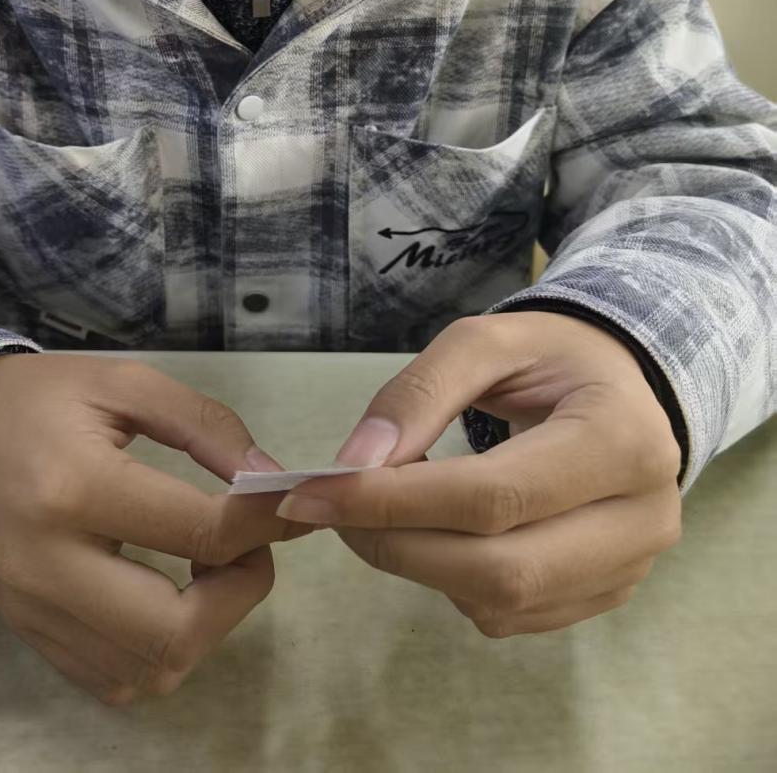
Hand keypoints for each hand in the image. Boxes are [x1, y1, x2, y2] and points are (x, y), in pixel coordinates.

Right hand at [0, 353, 305, 702]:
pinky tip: (168, 595)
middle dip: (239, 594)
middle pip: (175, 629)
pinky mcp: (31, 636)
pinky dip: (161, 651)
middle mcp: (48, 566)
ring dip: (207, 628)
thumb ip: (205, 424)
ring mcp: (35, 612)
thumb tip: (270, 479)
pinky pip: (116, 679)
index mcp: (75, 487)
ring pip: (150, 668)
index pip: (198, 532)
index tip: (293, 501)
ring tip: (211, 569)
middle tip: (248, 547)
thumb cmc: (41, 399)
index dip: (267, 520)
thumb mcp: (125, 382)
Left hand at [277, 313, 682, 637]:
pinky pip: (512, 616)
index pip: (495, 496)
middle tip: (331, 511)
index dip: (395, 503)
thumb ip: (420, 392)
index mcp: (621, 438)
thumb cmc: (552, 358)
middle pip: (501, 569)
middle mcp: (643, 516)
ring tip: (386, 510)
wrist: (622, 387)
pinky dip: (453, 581)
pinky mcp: (607, 595)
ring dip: (419, 565)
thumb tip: (355, 465)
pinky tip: (439, 531)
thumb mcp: (488, 341)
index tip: (314, 494)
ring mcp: (631, 567)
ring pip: (503, 603)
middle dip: (397, 546)